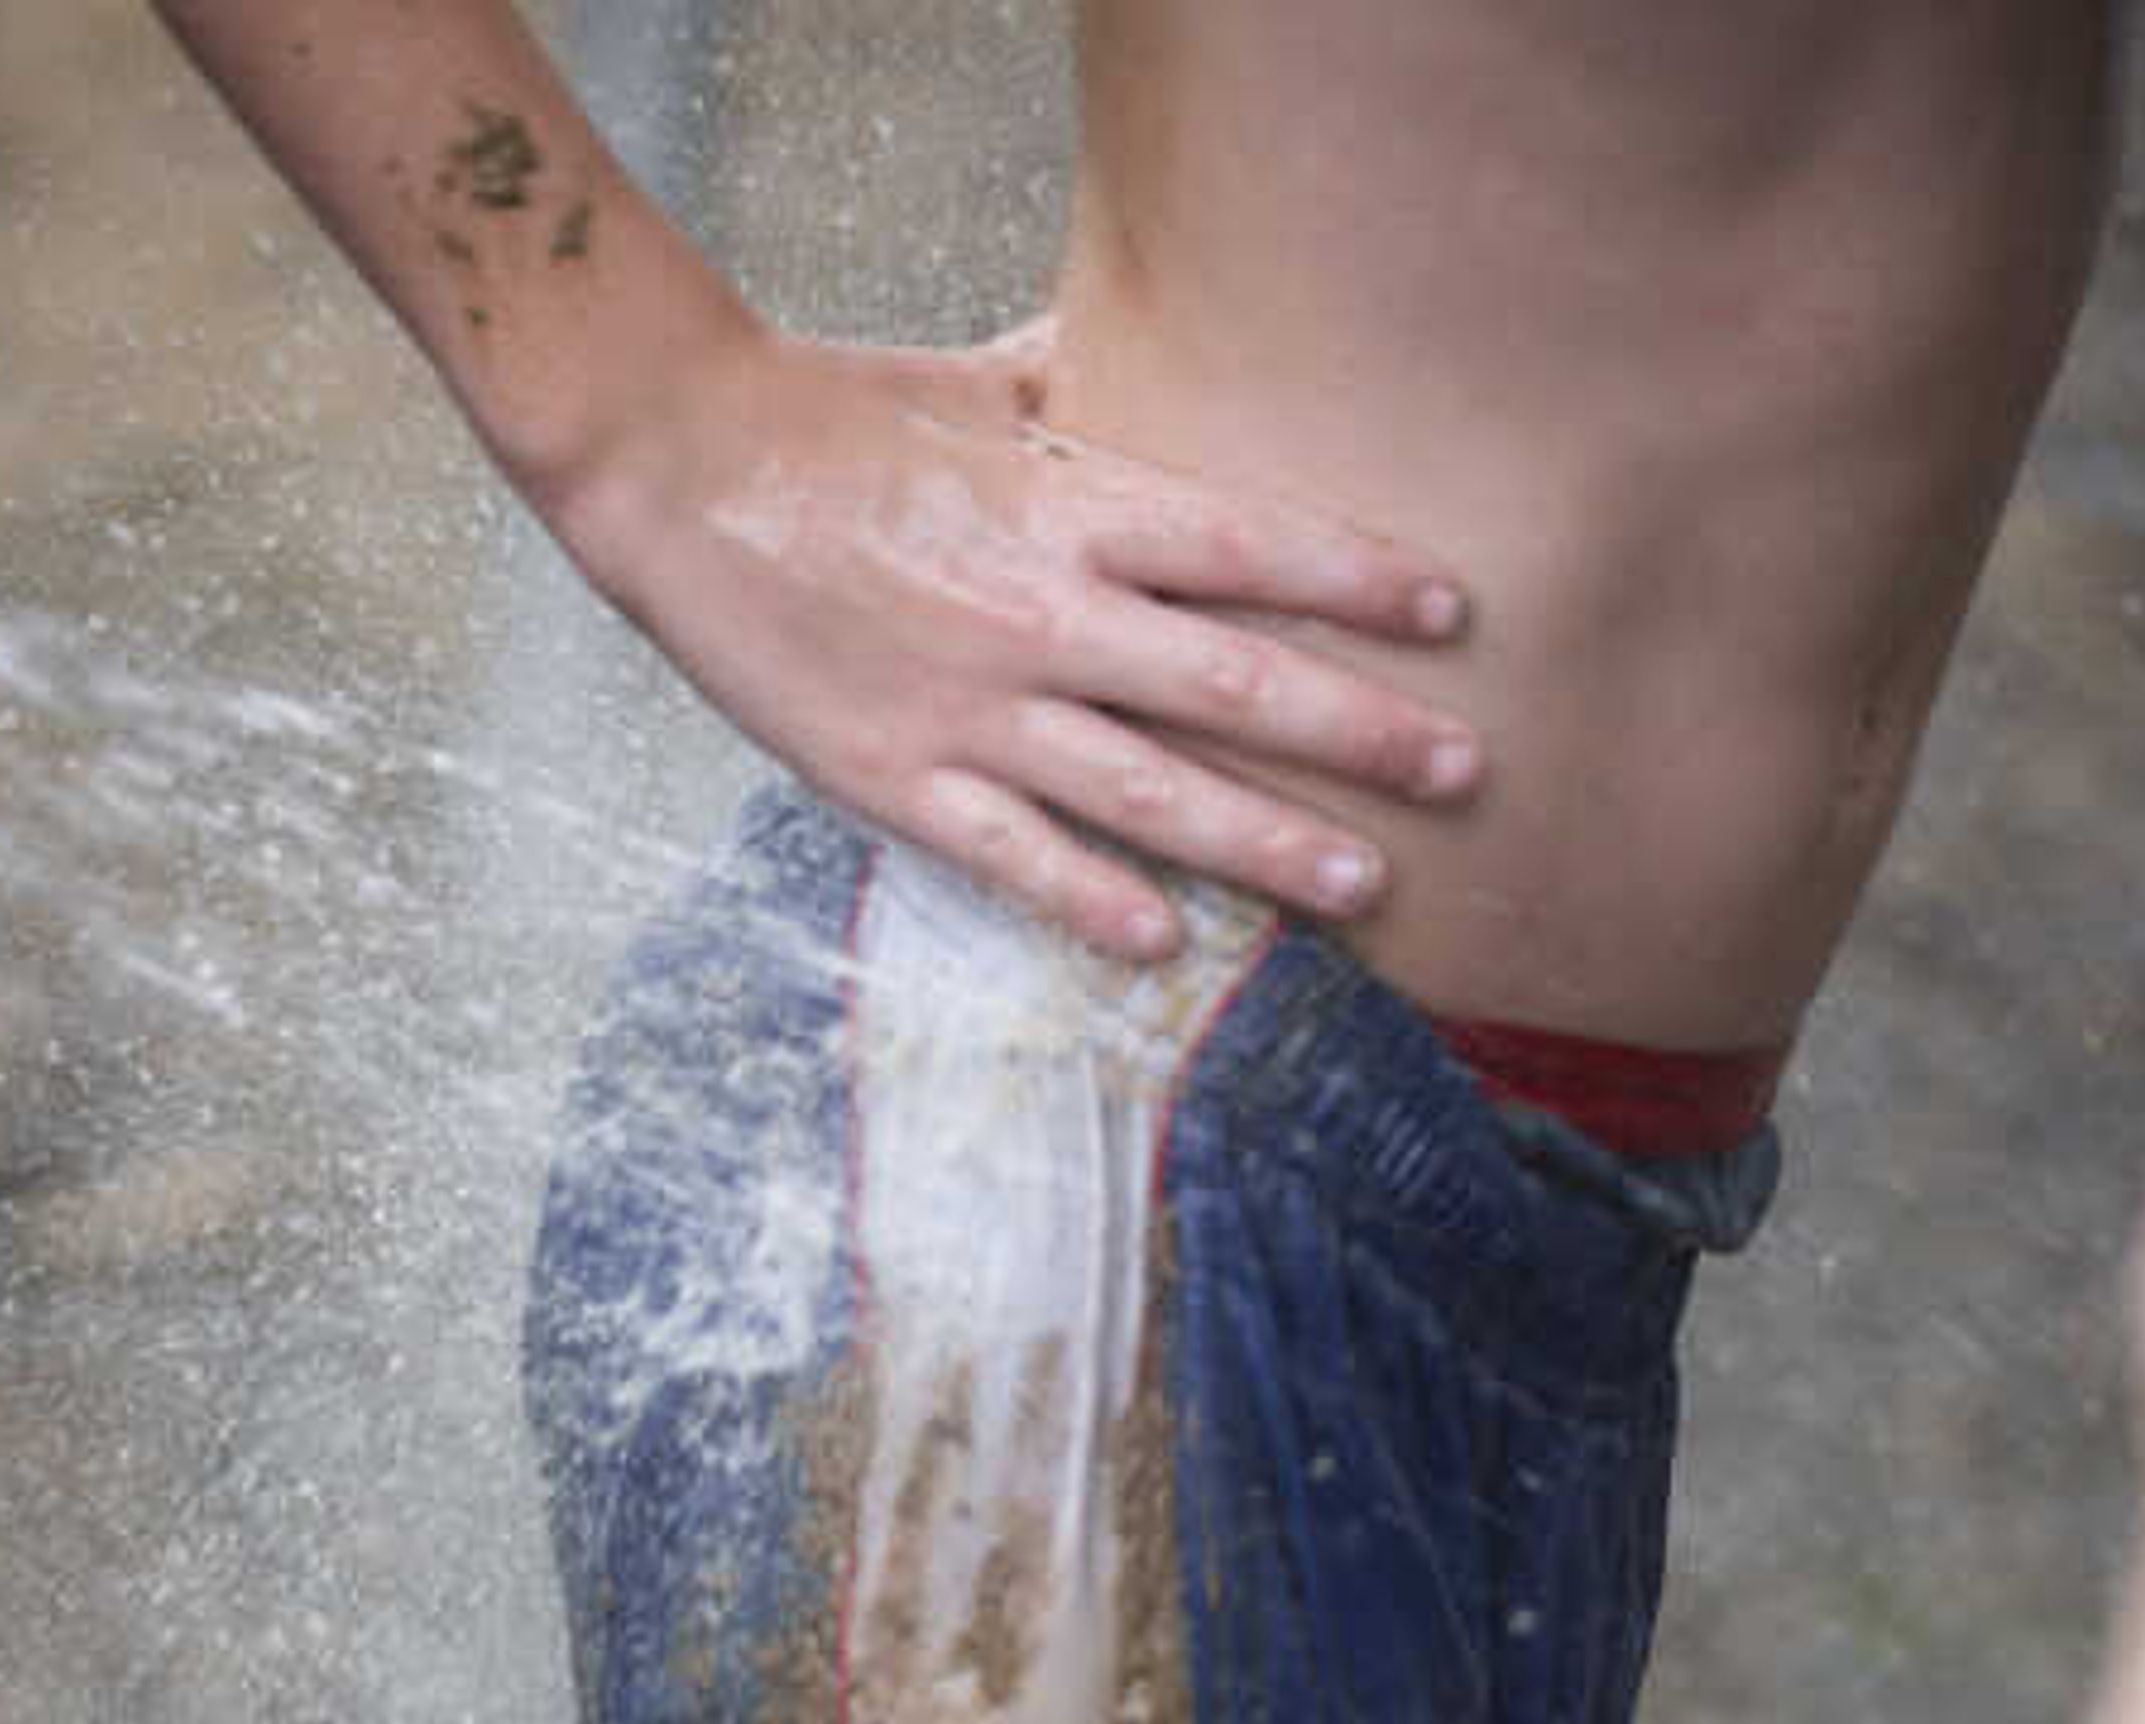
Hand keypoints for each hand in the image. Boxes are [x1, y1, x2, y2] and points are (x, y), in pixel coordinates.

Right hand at [551, 315, 1482, 959]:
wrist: (682, 472)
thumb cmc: (835, 418)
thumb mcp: (980, 381)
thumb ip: (1082, 387)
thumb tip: (1158, 357)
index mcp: (1068, 504)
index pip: (1248, 545)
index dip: (1357, 579)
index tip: (1451, 615)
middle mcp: (1041, 614)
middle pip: (1234, 683)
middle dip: (1359, 733)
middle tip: (1462, 772)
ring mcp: (974, 710)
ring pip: (1150, 792)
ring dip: (1267, 844)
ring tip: (1364, 886)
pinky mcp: (900, 780)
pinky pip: (1016, 857)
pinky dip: (1091, 902)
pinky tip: (1165, 944)